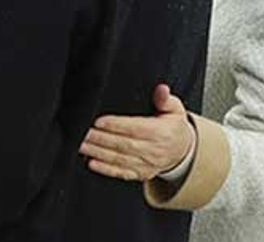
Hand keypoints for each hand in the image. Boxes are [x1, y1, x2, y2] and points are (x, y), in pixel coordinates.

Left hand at [79, 84, 194, 182]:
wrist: (183, 151)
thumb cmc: (173, 127)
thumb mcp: (174, 110)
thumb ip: (166, 99)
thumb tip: (161, 89)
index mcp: (160, 133)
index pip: (135, 128)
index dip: (115, 125)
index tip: (98, 121)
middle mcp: (153, 150)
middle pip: (123, 144)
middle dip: (100, 139)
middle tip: (82, 132)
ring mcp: (147, 164)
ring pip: (119, 159)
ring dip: (97, 153)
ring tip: (80, 145)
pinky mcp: (141, 173)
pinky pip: (121, 173)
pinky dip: (105, 169)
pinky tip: (91, 163)